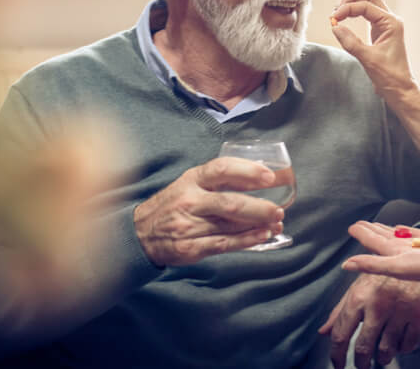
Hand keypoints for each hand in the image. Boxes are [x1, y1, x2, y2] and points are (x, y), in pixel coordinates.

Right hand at [133, 157, 284, 266]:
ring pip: (230, 225)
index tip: (269, 176)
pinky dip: (246, 240)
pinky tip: (262, 236)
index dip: (247, 171)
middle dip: (259, 207)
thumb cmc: (173, 204)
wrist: (140, 233)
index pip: (221, 169)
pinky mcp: (191, 248)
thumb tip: (258, 174)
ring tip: (277, 222)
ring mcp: (189, 226)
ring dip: (258, 225)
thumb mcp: (189, 183)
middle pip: (230, 202)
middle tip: (279, 208)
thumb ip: (218, 180)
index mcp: (191, 180)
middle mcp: (190, 201)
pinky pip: (224, 244)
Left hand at [318, 272, 419, 367]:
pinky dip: (402, 349)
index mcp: (358, 297)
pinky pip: (407, 345)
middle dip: (361, 362)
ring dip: (382, 358)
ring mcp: (399, 311)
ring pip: (387, 350)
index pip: (341, 334)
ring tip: (381, 356)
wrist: (417, 258)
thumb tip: (323, 332)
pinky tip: (399, 343)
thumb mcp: (359, 286)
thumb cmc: (385, 274)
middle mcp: (377, 305)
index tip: (338, 364)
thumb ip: (340, 311)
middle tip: (362, 365)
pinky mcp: (419, 315)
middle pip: (363, 347)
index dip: (337, 355)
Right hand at [330, 0, 419, 102]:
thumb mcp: (367, 59)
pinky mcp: (381, 31)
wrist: (400, 89)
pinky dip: (356, 12)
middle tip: (336, 10)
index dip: (348, 8)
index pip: (366, 6)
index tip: (333, 18)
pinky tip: (346, 18)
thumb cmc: (389, 76)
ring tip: (339, 12)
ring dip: (354, 3)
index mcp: (391, 23)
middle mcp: (390, 20)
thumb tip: (335, 26)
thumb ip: (350, 42)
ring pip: (370, 2)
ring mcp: (386, 25)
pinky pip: (369, 13)